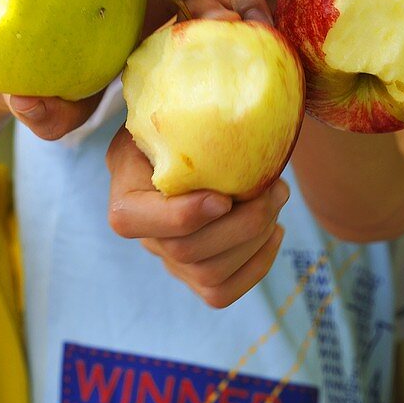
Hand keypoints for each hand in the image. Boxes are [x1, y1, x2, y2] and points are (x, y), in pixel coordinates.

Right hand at [106, 127, 289, 307]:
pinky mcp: (195, 274)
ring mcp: (170, 260)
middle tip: (275, 188)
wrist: (186, 145)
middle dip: (242, 223)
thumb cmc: (179, 124)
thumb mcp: (168, 113)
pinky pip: (222, 292)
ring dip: (256, 239)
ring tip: (278, 199)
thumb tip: (217, 111)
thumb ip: (176, 122)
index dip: (184, 215)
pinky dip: (257, 264)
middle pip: (185, 253)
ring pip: (210, 276)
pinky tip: (274, 231)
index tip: (224, 195)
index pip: (134, 221)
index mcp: (125, 195)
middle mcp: (144, 236)